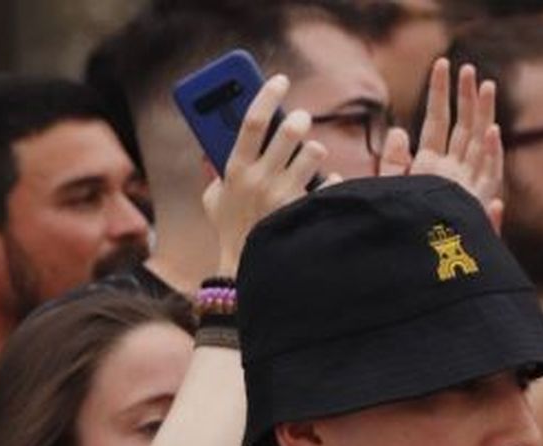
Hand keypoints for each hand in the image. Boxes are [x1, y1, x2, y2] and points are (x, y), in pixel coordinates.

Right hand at [201, 75, 328, 275]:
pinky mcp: (305, 212)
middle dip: (299, 120)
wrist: (252, 269)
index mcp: (234, 170)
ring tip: (310, 157)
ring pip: (313, 154)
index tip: (280, 79)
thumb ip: (214, 171)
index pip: (250, 122)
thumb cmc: (231, 231)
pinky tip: (324, 187)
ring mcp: (285, 196)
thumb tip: (212, 145)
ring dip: (314, 152)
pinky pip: (330, 183)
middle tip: (302, 119)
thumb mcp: (213, 200)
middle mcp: (260, 180)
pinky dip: (330, 182)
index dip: (266, 95)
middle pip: (287, 133)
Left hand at [378, 59, 504, 229]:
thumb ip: (394, 163)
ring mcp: (467, 190)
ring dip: (482, 115)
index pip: (437, 122)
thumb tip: (401, 131)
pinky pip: (486, 179)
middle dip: (466, 97)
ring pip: (478, 145)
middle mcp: (454, 175)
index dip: (439, 93)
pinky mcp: (476, 209)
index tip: (441, 65)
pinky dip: (490, 156)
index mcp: (433, 169)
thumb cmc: (397, 235)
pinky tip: (491, 132)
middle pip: (463, 128)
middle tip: (468, 67)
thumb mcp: (388, 194)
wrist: (415, 274)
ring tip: (485, 85)